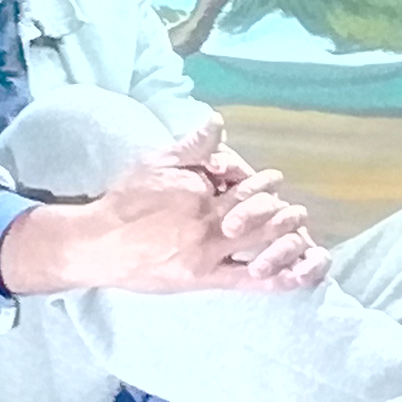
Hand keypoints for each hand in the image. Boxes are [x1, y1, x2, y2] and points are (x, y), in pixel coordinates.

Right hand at [1, 124, 324, 294]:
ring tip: (303, 236)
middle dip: (282, 213)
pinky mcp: (203, 280)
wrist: (99, 243)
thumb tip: (217, 121)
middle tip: (297, 211)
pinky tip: (299, 275)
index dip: (263, 184)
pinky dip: (278, 277)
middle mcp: (208, 225)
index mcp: (200, 195)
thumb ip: (191, 146)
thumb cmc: (126, 200)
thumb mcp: (155, 162)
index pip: (246, 187)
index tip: (273, 180)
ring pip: (261, 247)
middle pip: (260, 217)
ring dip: (287, 240)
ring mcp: (207, 255)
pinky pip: (249, 281)